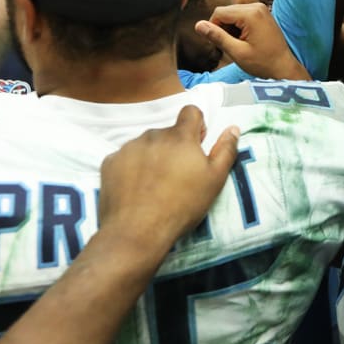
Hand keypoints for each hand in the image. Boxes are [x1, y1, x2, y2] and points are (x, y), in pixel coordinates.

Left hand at [98, 106, 239, 242]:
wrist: (137, 231)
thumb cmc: (182, 206)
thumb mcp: (214, 181)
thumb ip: (225, 150)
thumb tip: (233, 128)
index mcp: (180, 137)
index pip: (190, 112)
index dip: (196, 126)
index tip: (196, 146)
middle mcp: (152, 135)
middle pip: (167, 133)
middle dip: (174, 148)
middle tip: (176, 177)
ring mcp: (128, 148)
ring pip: (146, 145)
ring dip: (153, 157)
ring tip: (154, 186)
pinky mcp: (110, 162)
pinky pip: (125, 158)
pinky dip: (131, 168)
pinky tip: (136, 190)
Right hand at [195, 3, 308, 79]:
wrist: (284, 68)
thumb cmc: (263, 63)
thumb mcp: (237, 52)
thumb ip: (217, 36)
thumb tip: (198, 25)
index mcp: (251, 14)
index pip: (219, 12)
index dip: (213, 28)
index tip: (218, 44)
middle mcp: (257, 6)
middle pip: (226, 12)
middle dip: (223, 28)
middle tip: (230, 47)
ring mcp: (261, 9)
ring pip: (233, 14)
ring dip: (230, 28)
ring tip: (239, 45)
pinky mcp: (263, 14)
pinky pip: (243, 16)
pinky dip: (239, 27)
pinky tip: (245, 41)